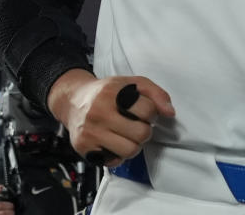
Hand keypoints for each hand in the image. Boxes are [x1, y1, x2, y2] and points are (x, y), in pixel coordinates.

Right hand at [47, 69, 174, 167]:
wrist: (73, 100)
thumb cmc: (107, 92)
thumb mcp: (132, 83)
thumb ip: (156, 94)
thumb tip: (170, 113)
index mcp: (112, 93)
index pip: (148, 111)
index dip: (152, 113)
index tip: (145, 112)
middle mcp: (99, 113)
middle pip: (141, 134)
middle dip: (144, 131)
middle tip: (137, 125)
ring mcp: (90, 132)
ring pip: (129, 151)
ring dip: (134, 145)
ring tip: (127, 135)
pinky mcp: (84, 148)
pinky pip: (114, 161)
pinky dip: (118, 155)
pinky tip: (113, 142)